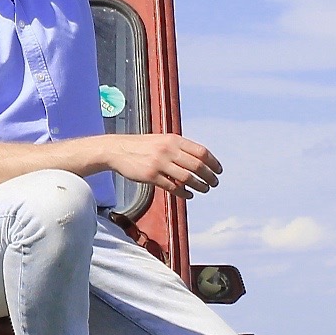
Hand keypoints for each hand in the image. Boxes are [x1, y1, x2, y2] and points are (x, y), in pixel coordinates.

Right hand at [100, 133, 222, 196]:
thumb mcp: (162, 140)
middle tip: (215, 182)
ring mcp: (159, 163)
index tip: (219, 170)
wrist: (117, 149)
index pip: (201, 151)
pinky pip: (172, 187)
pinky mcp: (151, 175)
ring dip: (200, 185)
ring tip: (205, 189)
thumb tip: (200, 159)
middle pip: (197, 165)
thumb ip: (179, 148)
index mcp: (173, 139)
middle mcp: (168, 150)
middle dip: (209, 176)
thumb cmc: (141, 146)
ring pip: (187, 177)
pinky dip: (184, 192)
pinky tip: (189, 195)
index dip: (213, 162)